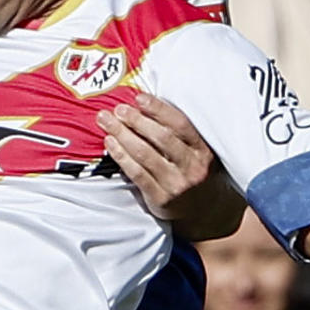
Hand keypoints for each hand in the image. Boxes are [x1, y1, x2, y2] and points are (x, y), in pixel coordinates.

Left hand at [99, 93, 241, 238]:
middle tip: (118, 109)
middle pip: (161, 138)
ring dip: (123, 135)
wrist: (202, 210)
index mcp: (202, 149)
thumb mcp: (194, 151)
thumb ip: (176, 132)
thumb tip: (144, 104)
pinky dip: (121, 156)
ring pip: (145, 154)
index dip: (159, 109)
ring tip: (106, 122)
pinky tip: (110, 143)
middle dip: (136, 120)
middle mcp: (192, 166)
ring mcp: (176, 183)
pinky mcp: (160, 198)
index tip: (139, 98)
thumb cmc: (190, 171)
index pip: (180, 124)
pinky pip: (137, 173)